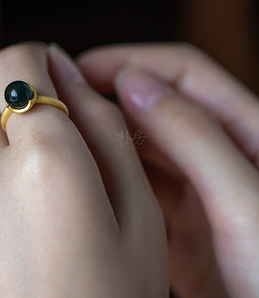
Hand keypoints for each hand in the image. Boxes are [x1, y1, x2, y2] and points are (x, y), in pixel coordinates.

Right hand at [77, 43, 258, 297]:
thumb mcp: (244, 202)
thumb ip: (193, 137)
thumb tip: (135, 84)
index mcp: (249, 135)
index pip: (182, 74)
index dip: (128, 63)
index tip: (78, 68)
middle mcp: (221, 160)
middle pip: (155, 111)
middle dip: (108, 102)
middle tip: (57, 106)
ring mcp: (200, 198)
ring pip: (142, 154)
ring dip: (104, 143)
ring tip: (60, 143)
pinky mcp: (183, 234)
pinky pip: (139, 197)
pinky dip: (111, 186)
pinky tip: (84, 187)